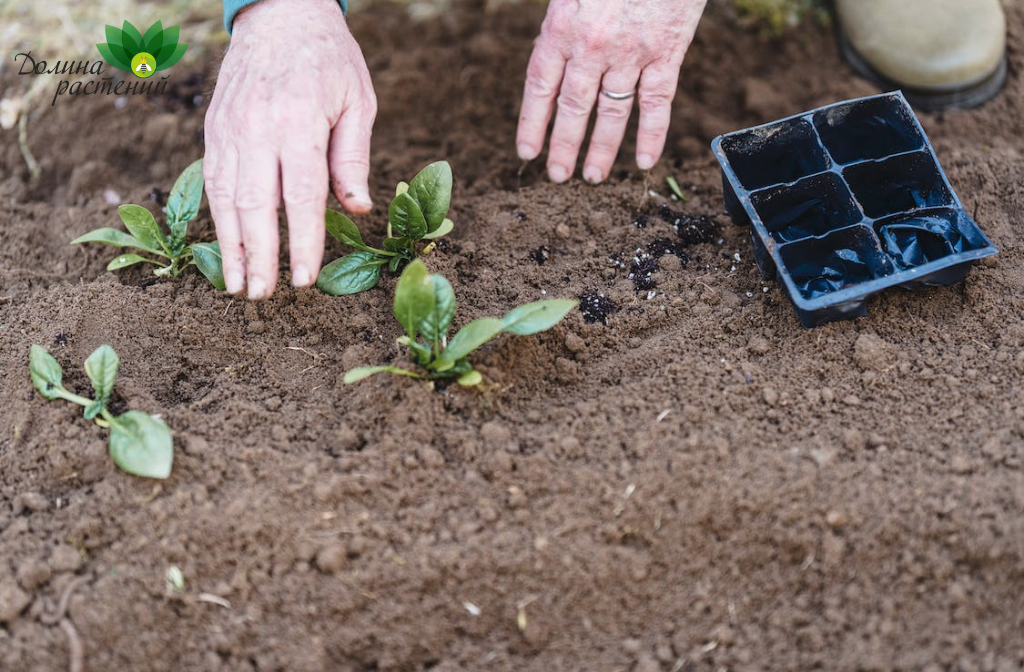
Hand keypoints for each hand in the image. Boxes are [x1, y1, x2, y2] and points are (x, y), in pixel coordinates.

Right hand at [204, 0, 376, 298]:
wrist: (280, 14)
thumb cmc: (329, 60)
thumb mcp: (358, 101)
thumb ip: (352, 157)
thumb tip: (357, 210)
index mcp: (299, 122)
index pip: (300, 196)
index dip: (301, 242)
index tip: (304, 280)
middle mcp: (258, 128)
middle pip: (256, 205)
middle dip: (260, 256)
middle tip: (264, 296)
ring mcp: (230, 129)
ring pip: (226, 197)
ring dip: (230, 246)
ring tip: (237, 286)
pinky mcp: (214, 129)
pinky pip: (212, 180)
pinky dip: (216, 218)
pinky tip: (225, 247)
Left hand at [516, 0, 706, 183]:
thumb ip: (560, 22)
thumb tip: (550, 62)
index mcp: (562, 26)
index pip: (539, 85)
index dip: (532, 122)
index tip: (527, 152)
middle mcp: (593, 46)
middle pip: (573, 108)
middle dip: (563, 146)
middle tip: (557, 176)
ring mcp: (631, 52)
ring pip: (612, 113)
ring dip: (602, 150)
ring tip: (592, 177)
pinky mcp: (667, 53)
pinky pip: (658, 102)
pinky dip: (652, 134)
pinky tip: (646, 161)